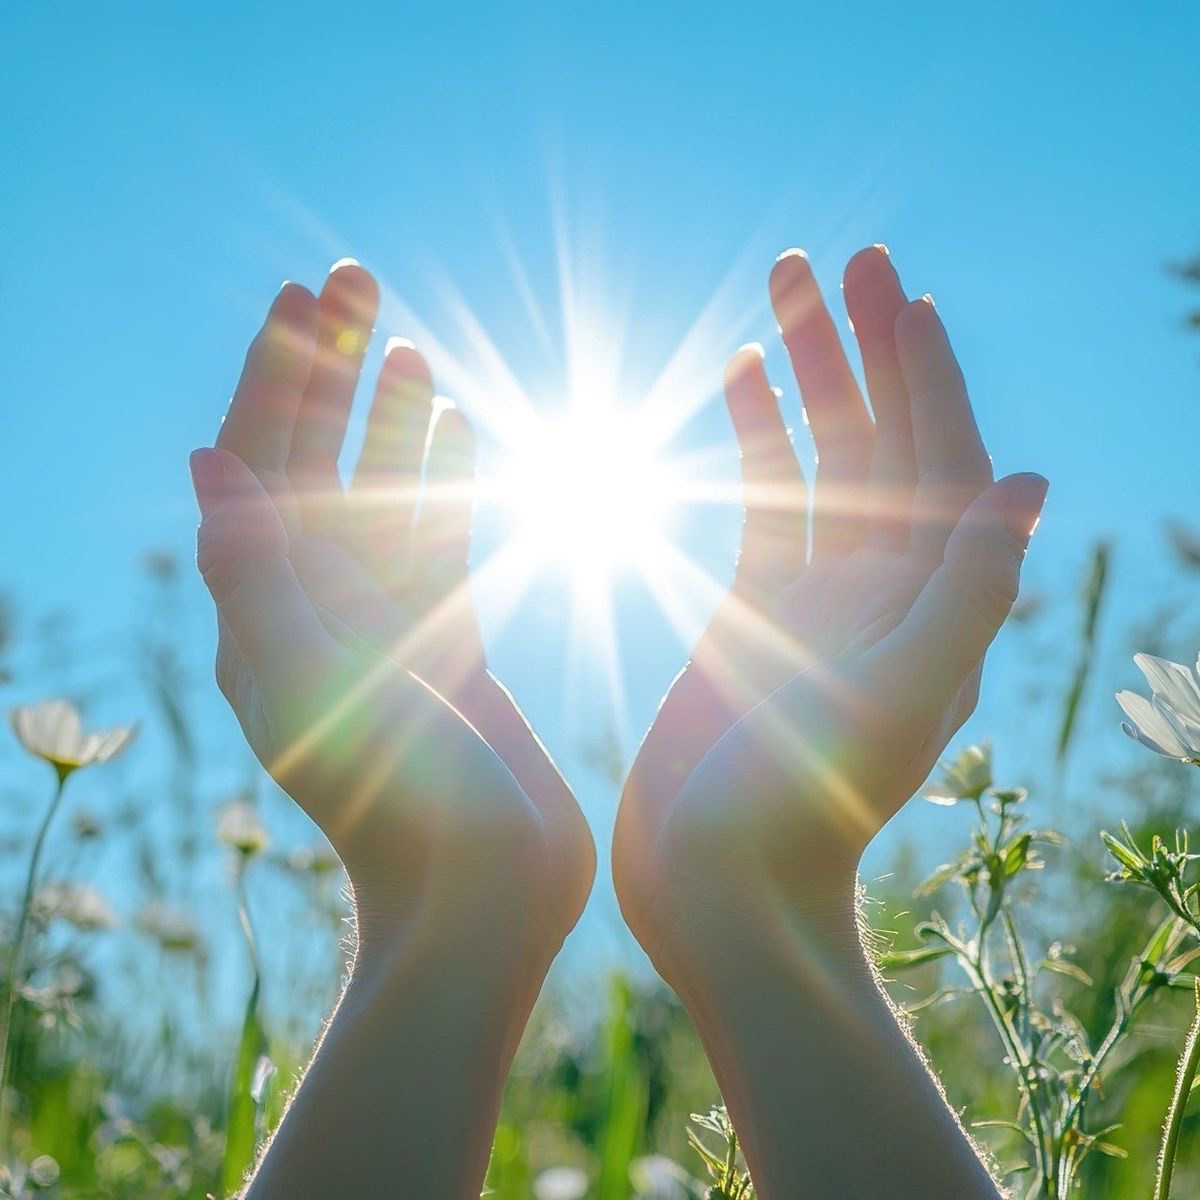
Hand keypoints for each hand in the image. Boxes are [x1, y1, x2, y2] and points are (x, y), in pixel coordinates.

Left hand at [192, 263, 593, 950]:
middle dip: (336, 367)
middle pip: (321, 461)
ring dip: (395, 417)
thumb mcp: (312, 676)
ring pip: (386, 494)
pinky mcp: (446, 646)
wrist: (481, 896)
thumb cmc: (398, 797)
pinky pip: (442, 544)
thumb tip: (204, 457)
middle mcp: (318, 609)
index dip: (279, 372)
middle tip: (362, 277)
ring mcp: (386, 627)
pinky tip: (468, 434)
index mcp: (272, 610)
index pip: (262, 462)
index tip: (306, 292)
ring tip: (412, 345)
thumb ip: (258, 570)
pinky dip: (452, 484)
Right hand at [613, 246, 1046, 974]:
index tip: (899, 290)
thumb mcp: (897, 700)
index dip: (926, 373)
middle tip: (834, 258)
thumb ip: (967, 595)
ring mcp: (816, 596)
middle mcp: (883, 588)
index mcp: (926, 602)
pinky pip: (761, 504)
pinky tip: (735, 383)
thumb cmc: (803, 808)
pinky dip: (753, 439)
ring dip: (803, 374)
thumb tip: (1033, 483)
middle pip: (880, 440)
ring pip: (816, 461)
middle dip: (861, 346)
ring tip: (775, 294)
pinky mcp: (753, 612)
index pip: (939, 460)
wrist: (724, 888)